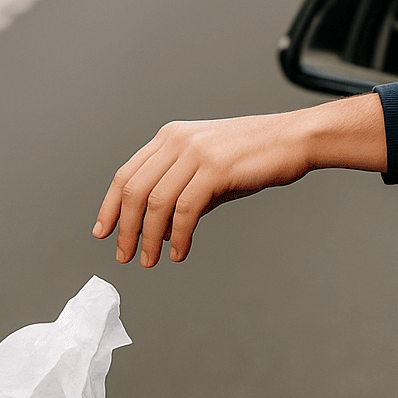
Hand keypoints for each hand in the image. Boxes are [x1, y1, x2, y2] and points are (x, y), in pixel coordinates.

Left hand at [93, 93, 386, 266]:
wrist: (294, 140)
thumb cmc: (256, 155)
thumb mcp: (210, 168)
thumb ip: (183, 190)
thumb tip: (161, 225)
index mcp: (170, 137)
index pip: (127, 174)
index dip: (110, 206)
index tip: (104, 232)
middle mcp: (177, 141)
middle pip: (135, 190)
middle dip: (126, 228)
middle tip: (125, 255)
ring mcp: (195, 153)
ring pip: (156, 202)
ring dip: (149, 237)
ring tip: (149, 260)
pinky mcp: (215, 169)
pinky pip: (185, 210)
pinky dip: (177, 236)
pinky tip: (178, 251)